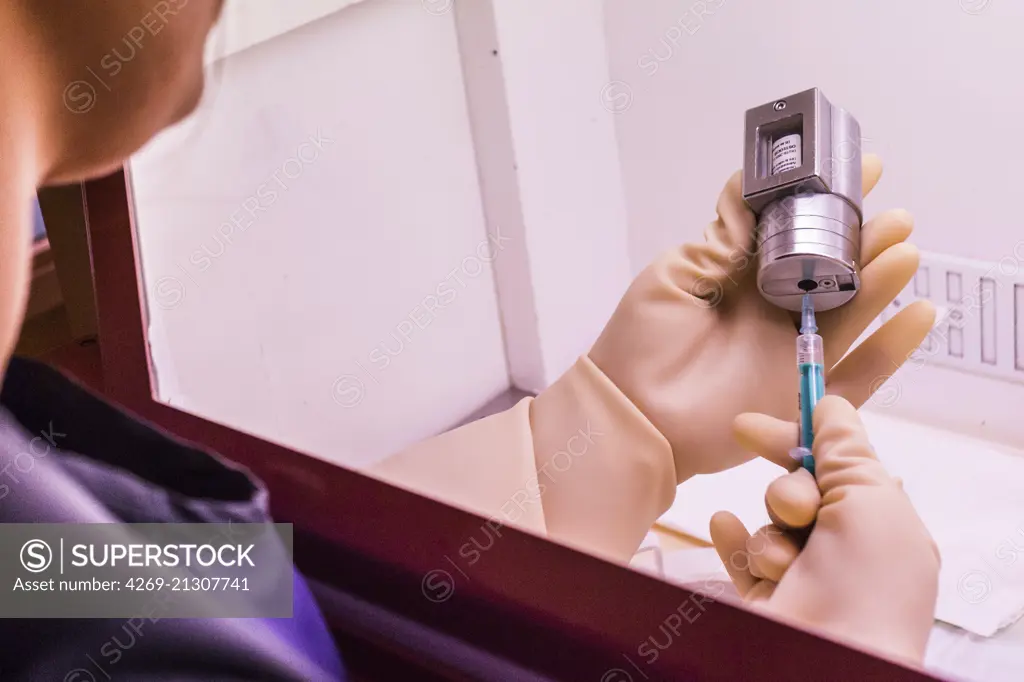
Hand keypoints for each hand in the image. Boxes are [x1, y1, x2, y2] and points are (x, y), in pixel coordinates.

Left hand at [588, 155, 934, 480]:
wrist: (629, 418)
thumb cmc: (640, 345)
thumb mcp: (677, 277)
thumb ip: (723, 238)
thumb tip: (752, 181)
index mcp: (742, 278)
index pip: (796, 233)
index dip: (826, 204)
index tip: (860, 170)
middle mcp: (772, 312)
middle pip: (831, 271)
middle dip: (864, 240)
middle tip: (893, 217)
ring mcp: (790, 353)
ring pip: (850, 312)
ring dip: (881, 281)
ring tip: (904, 249)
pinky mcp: (802, 396)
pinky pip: (859, 374)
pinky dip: (892, 347)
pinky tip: (921, 313)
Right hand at [710, 395, 939, 662]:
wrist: (830, 665)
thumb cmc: (866, 581)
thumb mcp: (870, 497)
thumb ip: (845, 446)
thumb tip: (830, 402)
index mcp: (882, 527)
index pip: (838, 466)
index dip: (799, 440)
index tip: (751, 427)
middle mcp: (845, 551)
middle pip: (798, 492)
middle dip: (789, 494)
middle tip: (797, 510)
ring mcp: (804, 578)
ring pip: (769, 526)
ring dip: (771, 536)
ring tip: (783, 564)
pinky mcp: (767, 601)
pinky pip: (741, 557)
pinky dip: (732, 539)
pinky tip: (722, 525)